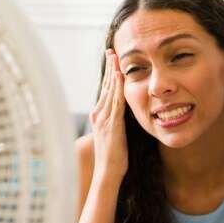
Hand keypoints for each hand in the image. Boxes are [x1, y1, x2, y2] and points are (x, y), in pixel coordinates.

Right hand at [90, 49, 127, 181]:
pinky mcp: (111, 124)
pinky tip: (120, 76)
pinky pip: (115, 101)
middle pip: (105, 86)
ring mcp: (104, 118)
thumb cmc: (113, 158)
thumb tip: (124, 115)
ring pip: (109, 90)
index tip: (112, 60)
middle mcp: (99, 114)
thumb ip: (117, 122)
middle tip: (112, 50)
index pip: (105, 90)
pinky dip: (117, 87)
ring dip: (112, 72)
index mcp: (99, 116)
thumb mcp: (114, 135)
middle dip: (109, 67)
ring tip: (115, 57)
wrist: (107, 172)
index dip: (109, 74)